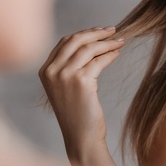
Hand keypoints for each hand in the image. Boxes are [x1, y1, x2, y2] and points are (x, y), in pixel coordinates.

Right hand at [39, 26, 123, 165]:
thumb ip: (70, 65)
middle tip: (113, 30)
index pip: (65, 42)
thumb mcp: (66, 85)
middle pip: (75, 40)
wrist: (80, 136)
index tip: (100, 30)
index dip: (84, 33)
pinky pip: (99, 60)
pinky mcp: (81, 81)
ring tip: (120, 41)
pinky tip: (117, 53)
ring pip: (89, 48)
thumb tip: (92, 40)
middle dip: (96, 33)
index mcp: (45, 71)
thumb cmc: (77, 111)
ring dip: (107, 42)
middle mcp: (52, 71)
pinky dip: (110, 54)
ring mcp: (64, 76)